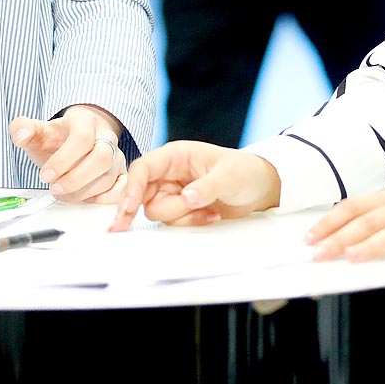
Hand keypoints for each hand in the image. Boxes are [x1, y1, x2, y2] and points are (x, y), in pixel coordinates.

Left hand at [11, 105, 124, 201]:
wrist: (75, 141)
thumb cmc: (57, 139)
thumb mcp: (38, 131)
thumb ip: (23, 129)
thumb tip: (20, 135)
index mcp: (85, 122)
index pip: (82, 139)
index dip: (63, 160)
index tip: (45, 175)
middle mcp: (106, 138)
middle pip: (101, 159)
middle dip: (75, 179)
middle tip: (54, 188)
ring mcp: (116, 156)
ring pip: (108, 178)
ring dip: (83, 193)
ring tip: (62, 194)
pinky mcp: (121, 174)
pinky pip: (120, 190)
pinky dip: (103, 200)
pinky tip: (84, 200)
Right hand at [110, 141, 280, 231]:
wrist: (259, 189)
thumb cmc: (245, 172)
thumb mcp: (229, 176)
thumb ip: (207, 187)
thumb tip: (186, 197)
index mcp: (175, 156)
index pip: (143, 169)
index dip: (131, 188)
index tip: (127, 210)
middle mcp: (169, 174)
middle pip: (142, 194)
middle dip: (147, 209)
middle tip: (125, 227)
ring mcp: (174, 193)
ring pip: (157, 212)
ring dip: (182, 216)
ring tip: (209, 210)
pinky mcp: (181, 210)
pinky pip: (173, 223)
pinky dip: (191, 223)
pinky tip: (210, 216)